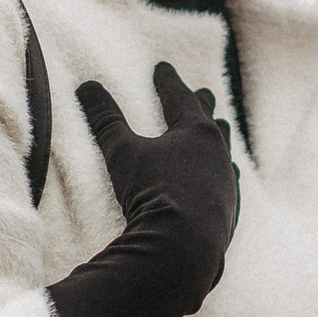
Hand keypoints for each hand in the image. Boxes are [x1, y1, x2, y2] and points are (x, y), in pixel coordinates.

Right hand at [75, 62, 239, 315]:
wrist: (183, 248)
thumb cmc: (154, 193)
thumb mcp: (122, 153)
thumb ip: (105, 118)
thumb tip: (87, 85)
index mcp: (197, 132)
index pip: (181, 97)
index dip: (168, 81)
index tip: (163, 68)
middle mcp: (219, 154)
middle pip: (211, 121)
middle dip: (203, 104)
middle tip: (204, 93)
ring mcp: (227, 184)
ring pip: (225, 152)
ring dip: (219, 139)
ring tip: (220, 130)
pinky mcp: (230, 212)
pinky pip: (230, 184)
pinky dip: (224, 175)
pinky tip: (227, 178)